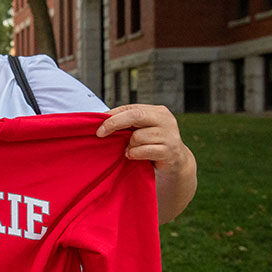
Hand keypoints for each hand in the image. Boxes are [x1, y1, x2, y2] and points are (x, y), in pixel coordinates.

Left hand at [97, 104, 197, 222]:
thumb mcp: (141, 130)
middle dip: (114, 124)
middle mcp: (166, 120)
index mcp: (158, 111)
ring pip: (138, 137)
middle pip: (136, 116)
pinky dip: (134, 154)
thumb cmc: (151, 144)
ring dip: (128, 145)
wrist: (175, 163)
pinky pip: (143, 151)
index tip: (97, 126)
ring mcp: (170, 136)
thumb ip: (127, 123)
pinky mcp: (169, 151)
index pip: (131, 108)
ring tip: (130, 150)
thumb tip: (99, 118)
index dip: (112, 116)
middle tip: (100, 134)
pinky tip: (133, 156)